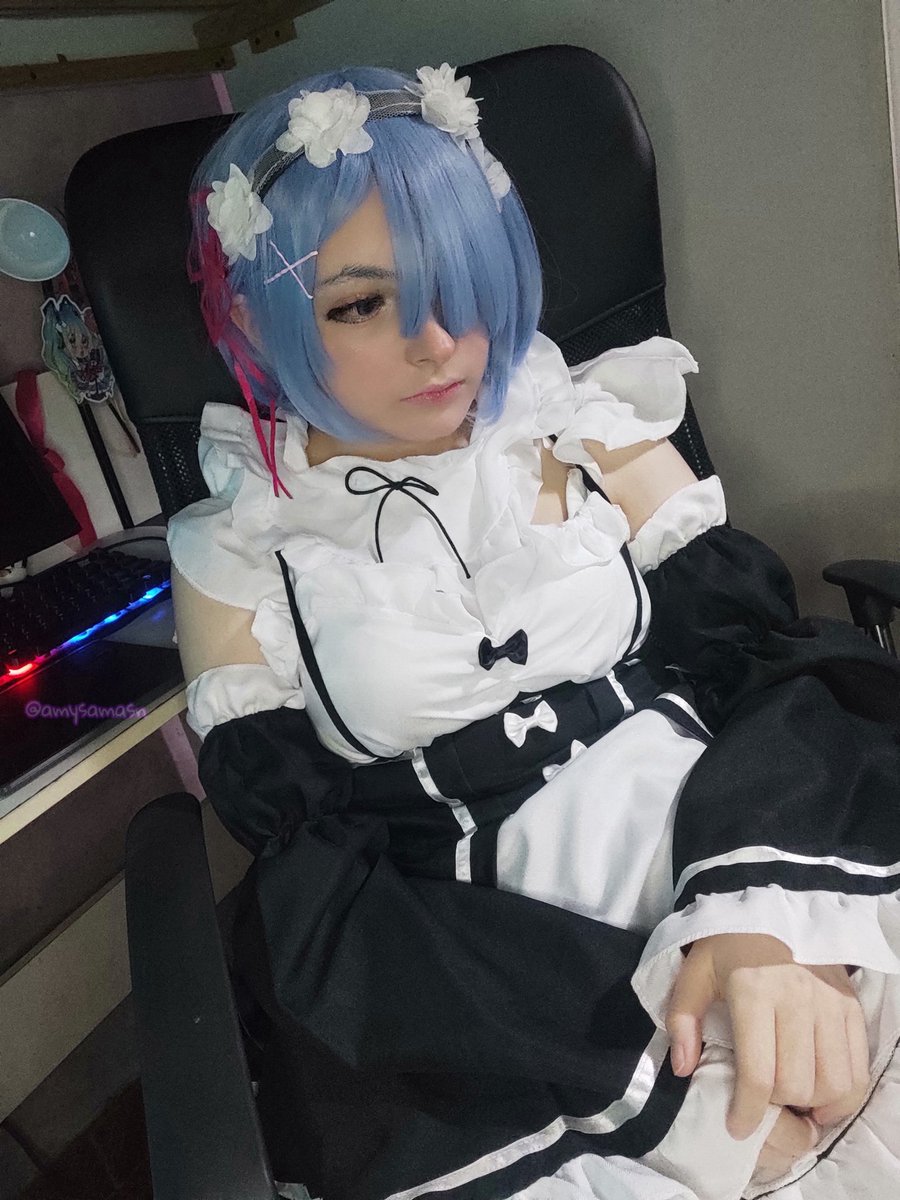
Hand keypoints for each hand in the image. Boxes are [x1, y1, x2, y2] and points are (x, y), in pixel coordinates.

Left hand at [665, 933, 869, 1138]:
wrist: (766, 907)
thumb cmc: (726, 946)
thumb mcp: (694, 974)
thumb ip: (683, 1020)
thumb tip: (683, 1068)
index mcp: (754, 991)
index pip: (759, 1074)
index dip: (748, 1112)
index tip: (737, 1126)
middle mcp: (797, 998)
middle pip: (797, 1084)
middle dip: (777, 1104)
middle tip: (762, 1099)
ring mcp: (829, 1002)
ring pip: (833, 1082)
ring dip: (812, 1103)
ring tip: (793, 1100)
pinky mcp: (851, 1005)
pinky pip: (858, 1066)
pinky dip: (844, 1094)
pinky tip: (823, 1097)